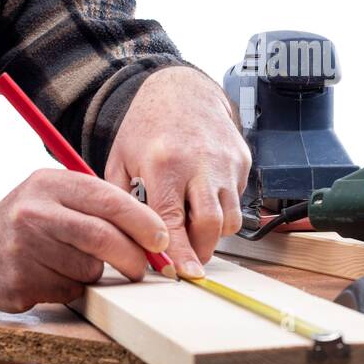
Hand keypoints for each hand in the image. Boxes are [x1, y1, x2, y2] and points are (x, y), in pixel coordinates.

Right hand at [0, 169, 168, 311]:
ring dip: (93, 272)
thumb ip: (99, 205)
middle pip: (102, 238)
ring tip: (71, 262)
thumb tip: (155, 232)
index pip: (109, 200)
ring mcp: (23, 250)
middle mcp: (33, 213)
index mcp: (49, 183)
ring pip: (88, 269)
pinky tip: (51, 275)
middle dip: (132, 256)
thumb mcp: (56, 194)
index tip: (161, 240)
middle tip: (141, 267)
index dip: (143, 222)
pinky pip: (69, 292)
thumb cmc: (28, 220)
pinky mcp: (19, 283)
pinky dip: (72, 288)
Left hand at [104, 66, 250, 277]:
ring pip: (231, 218)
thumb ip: (123, 202)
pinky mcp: (242, 159)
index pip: (174, 221)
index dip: (179, 252)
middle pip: (210, 225)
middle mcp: (200, 162)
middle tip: (190, 258)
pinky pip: (238, 199)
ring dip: (214, 232)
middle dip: (202, 250)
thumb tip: (132, 243)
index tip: (183, 274)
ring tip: (195, 224)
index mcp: (164, 164)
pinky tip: (204, 195)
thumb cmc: (147, 127)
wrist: (182, 89)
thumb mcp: (120, 161)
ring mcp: (226, 161)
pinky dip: (223, 207)